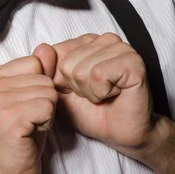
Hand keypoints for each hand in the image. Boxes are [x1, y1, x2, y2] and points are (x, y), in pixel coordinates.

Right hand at [0, 54, 57, 173]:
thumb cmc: (17, 139)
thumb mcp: (27, 99)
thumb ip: (37, 71)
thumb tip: (47, 47)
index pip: (35, 61)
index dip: (38, 86)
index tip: (25, 107)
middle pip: (44, 77)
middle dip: (44, 101)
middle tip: (27, 121)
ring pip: (49, 91)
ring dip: (46, 114)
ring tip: (28, 128)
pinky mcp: (10, 118)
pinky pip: (48, 106)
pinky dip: (46, 124)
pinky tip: (30, 135)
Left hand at [34, 33, 154, 156]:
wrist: (122, 134)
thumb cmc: (93, 112)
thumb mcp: (60, 91)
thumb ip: (47, 70)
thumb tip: (42, 48)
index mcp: (88, 40)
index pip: (56, 52)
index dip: (63, 80)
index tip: (79, 89)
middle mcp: (105, 39)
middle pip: (68, 63)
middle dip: (78, 86)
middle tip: (96, 93)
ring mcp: (122, 48)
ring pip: (82, 70)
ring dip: (91, 92)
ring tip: (105, 94)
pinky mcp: (133, 62)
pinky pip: (99, 76)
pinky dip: (102, 93)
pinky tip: (114, 94)